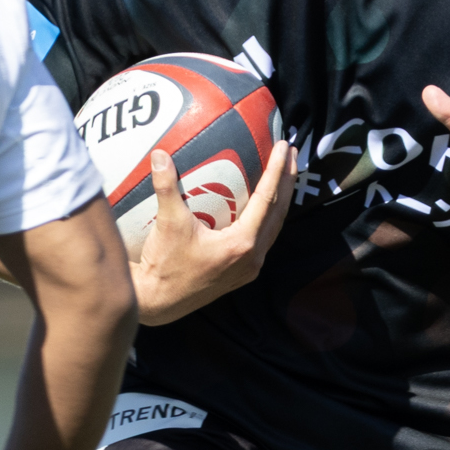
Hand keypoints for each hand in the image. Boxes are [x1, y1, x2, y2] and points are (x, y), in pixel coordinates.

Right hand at [133, 133, 296, 324]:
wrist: (157, 302)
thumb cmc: (164, 265)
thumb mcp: (168, 223)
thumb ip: (166, 186)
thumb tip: (159, 154)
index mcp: (241, 244)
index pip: (268, 200)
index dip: (278, 171)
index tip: (285, 147)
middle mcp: (252, 257)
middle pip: (279, 213)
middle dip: (288, 181)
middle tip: (292, 153)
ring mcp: (248, 268)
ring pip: (274, 228)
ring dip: (281, 200)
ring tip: (285, 176)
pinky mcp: (241, 273)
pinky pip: (263, 240)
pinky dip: (268, 218)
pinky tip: (264, 207)